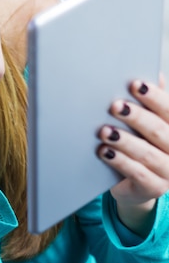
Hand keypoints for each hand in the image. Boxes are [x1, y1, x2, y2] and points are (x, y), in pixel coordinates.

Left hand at [97, 78, 168, 233]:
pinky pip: (137, 174)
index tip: (135, 84)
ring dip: (124, 141)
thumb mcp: (147, 123)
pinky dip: (120, 162)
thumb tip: (152, 73)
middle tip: (114, 106)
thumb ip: (152, 102)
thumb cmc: (141, 145)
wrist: (135, 184)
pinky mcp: (154, 189)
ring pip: (147, 154)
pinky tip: (104, 152)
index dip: (154, 97)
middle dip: (136, 117)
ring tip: (104, 131)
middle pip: (159, 130)